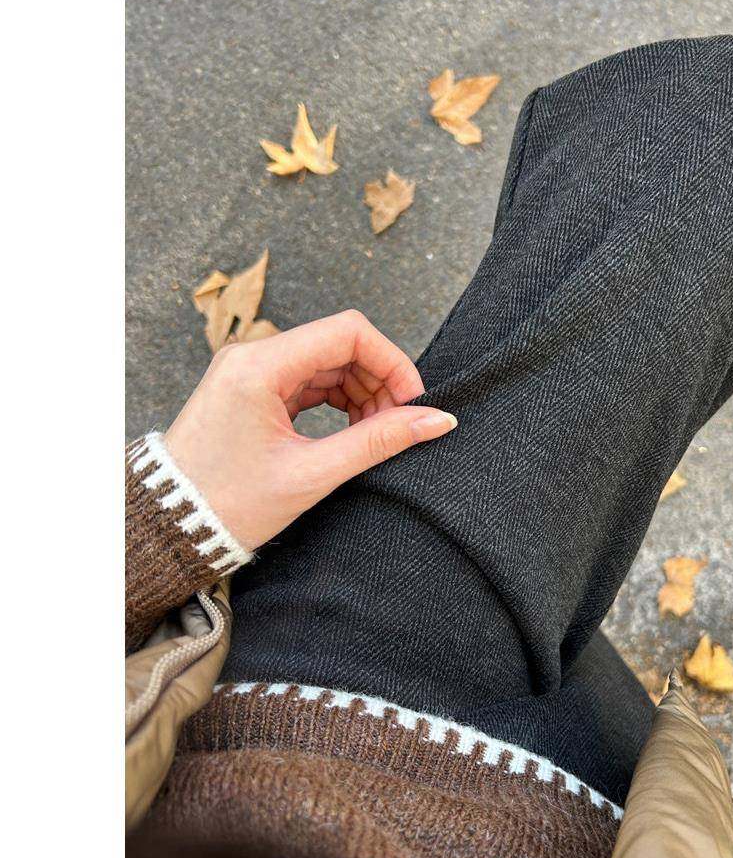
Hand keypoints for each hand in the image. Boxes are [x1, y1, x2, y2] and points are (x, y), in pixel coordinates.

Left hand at [164, 310, 455, 550]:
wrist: (172, 525)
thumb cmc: (229, 504)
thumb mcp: (312, 474)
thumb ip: (378, 442)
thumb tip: (435, 421)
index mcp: (260, 366)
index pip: (349, 332)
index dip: (392, 361)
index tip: (414, 401)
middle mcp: (253, 357)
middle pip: (341, 345)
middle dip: (380, 382)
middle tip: (400, 426)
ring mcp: (251, 371)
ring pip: (328, 363)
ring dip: (362, 394)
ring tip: (375, 436)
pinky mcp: (252, 388)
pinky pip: (309, 380)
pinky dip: (338, 402)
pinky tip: (352, 432)